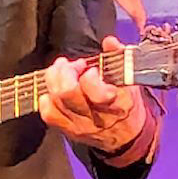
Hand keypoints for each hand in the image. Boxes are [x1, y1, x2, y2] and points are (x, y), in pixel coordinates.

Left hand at [38, 35, 145, 154]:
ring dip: (53, 80)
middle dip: (65, 72)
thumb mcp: (131, 80)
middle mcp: (97, 117)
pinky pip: (48, 114)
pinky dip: (46, 99)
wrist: (127, 136)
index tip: (91, 69)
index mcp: (118, 103)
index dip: (89, 76)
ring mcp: (81, 125)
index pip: (96, 92)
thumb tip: (109, 41)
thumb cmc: (128, 104)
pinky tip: (53, 91)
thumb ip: (120, 58)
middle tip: (71, 65)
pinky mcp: (68, 131)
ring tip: (60, 71)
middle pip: (68, 93)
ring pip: (55, 101)